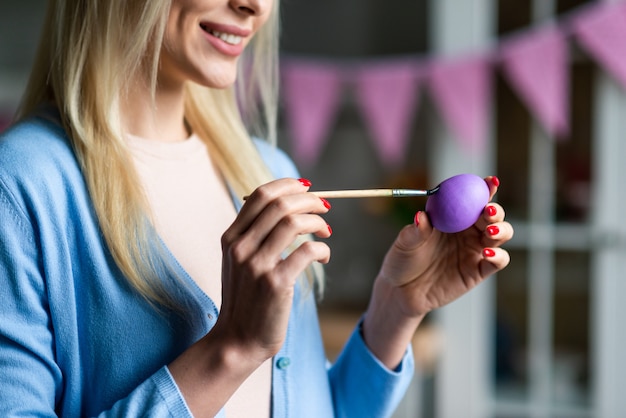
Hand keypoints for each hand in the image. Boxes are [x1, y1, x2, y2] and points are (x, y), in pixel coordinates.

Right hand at [214, 178, 330, 362]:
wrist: (237, 340)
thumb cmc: (246, 299)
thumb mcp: (240, 262)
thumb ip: (256, 235)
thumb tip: (290, 205)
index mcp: (231, 238)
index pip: (260, 195)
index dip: (287, 186)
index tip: (306, 188)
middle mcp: (241, 247)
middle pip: (280, 205)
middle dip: (309, 200)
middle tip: (325, 208)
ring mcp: (257, 265)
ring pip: (293, 223)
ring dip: (317, 222)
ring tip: (326, 231)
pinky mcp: (275, 284)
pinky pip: (307, 251)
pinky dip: (322, 248)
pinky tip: (324, 255)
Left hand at [377, 176, 511, 317]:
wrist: (401, 291)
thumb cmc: (402, 260)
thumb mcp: (405, 243)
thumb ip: (416, 231)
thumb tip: (421, 216)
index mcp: (452, 217)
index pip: (472, 199)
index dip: (484, 189)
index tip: (489, 182)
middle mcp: (468, 231)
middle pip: (492, 215)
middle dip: (496, 210)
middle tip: (488, 210)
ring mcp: (475, 250)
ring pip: (501, 235)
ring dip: (501, 230)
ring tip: (490, 231)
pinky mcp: (478, 271)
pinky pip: (497, 261)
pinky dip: (498, 256)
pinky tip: (487, 254)